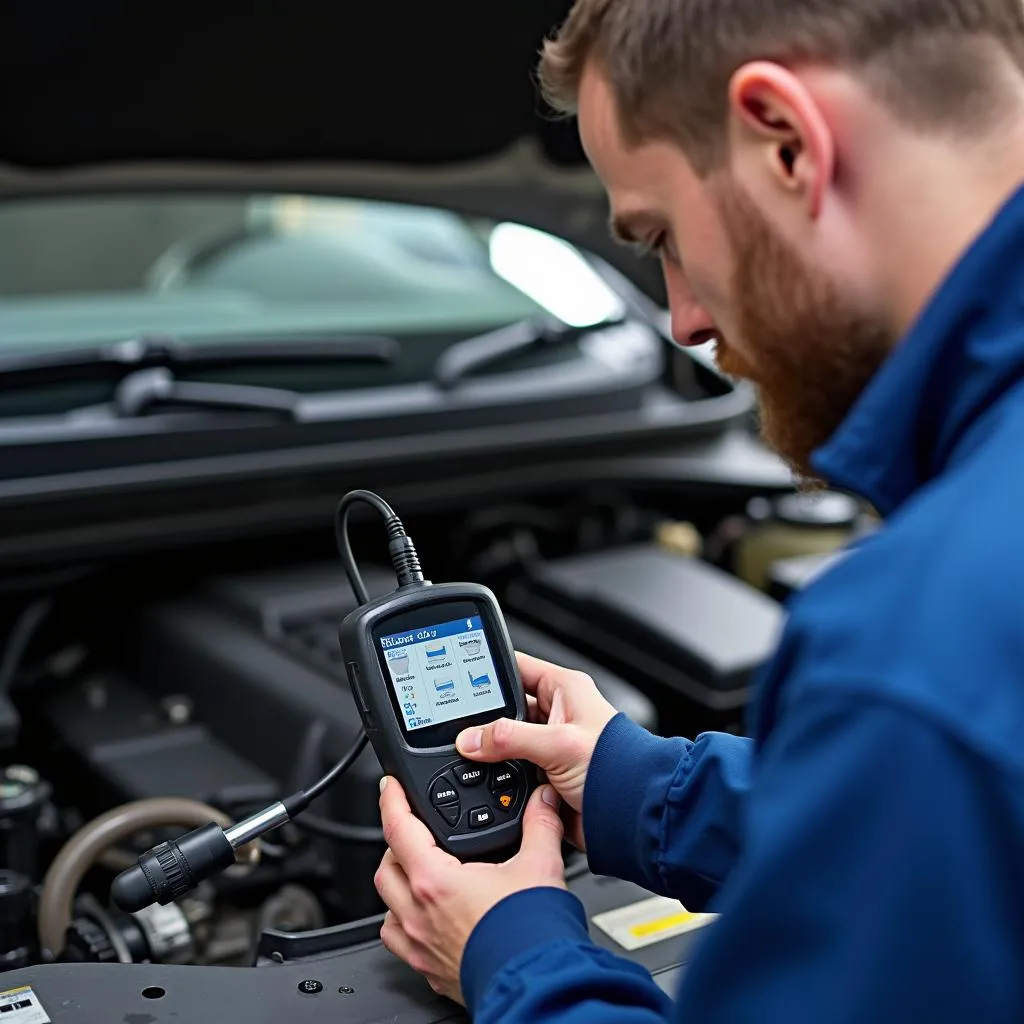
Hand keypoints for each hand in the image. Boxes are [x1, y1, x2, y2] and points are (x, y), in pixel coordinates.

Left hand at [375, 774, 566, 1003]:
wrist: (536, 985)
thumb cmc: (530, 933)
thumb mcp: (540, 866)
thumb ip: (539, 825)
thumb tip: (543, 800)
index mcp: (436, 881)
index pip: (398, 830)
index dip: (392, 801)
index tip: (390, 788)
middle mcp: (419, 914)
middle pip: (386, 869)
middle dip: (395, 845)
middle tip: (415, 832)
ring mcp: (421, 945)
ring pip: (387, 908)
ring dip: (397, 887)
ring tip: (417, 875)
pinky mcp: (430, 969)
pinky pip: (400, 942)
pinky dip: (404, 923)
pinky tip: (424, 918)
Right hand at [456, 652, 617, 849]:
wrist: (633, 815)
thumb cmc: (618, 767)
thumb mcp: (559, 743)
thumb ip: (511, 738)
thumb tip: (471, 739)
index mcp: (564, 689)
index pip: (515, 667)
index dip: (486, 670)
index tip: (456, 677)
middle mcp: (557, 713)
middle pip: (505, 707)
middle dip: (485, 720)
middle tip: (460, 728)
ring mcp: (550, 744)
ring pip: (506, 741)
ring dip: (494, 753)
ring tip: (473, 756)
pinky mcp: (546, 773)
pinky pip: (512, 769)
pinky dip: (501, 776)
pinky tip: (490, 780)